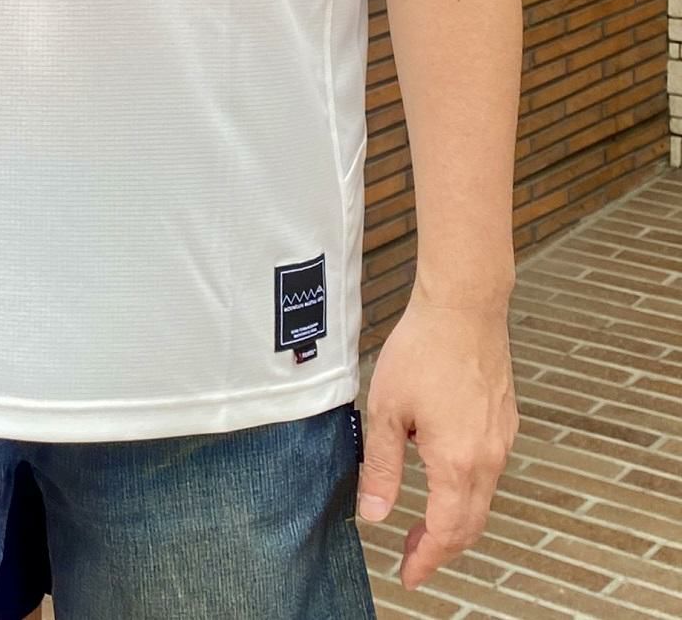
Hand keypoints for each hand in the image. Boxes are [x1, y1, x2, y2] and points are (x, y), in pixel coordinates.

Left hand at [355, 278, 519, 588]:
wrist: (464, 306)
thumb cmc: (424, 348)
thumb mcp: (387, 410)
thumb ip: (382, 467)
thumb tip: (374, 513)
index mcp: (458, 461)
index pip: (447, 532)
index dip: (426, 558)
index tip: (409, 573)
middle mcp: (489, 456)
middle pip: (470, 524)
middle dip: (441, 547)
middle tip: (413, 554)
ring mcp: (502, 438)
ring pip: (482, 499)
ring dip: (455, 519)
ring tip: (424, 521)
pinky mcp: (505, 420)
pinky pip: (489, 470)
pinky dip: (467, 489)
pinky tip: (442, 475)